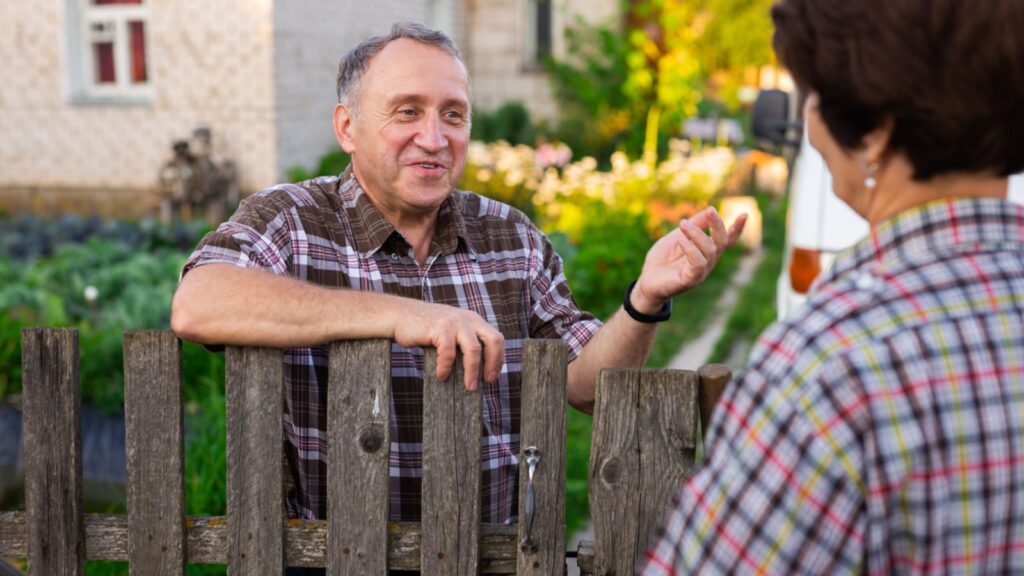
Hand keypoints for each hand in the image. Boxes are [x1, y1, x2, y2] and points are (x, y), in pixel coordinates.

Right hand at [392, 302, 504, 391]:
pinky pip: (449, 354)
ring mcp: (455, 322)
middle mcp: (468, 319)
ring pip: (473, 350)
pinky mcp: (440, 329)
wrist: (399, 315)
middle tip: (487, 381)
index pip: (496, 338)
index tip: (492, 376)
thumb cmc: (425, 328)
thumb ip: (464, 341)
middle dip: (493, 363)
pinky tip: (440, 375)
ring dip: (472, 371)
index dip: (498, 359)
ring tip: (469, 386)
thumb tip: (477, 370)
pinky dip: (446, 368)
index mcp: (473, 320)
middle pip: (493, 340)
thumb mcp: (451, 330)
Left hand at [631, 207, 746, 312]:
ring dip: (697, 233)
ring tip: (682, 224)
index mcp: (706, 251)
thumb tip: (709, 210)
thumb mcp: (677, 237)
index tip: (744, 214)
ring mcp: (700, 272)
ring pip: (710, 250)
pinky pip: (698, 263)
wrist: (646, 281)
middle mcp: (708, 262)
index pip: (727, 241)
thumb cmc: (662, 260)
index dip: (737, 229)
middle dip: (718, 225)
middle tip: (709, 211)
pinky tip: (681, 239)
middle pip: (722, 242)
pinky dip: (691, 248)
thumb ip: (693, 226)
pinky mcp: (690, 280)